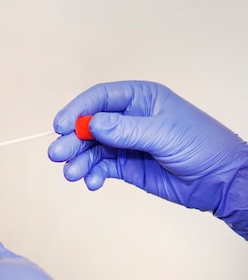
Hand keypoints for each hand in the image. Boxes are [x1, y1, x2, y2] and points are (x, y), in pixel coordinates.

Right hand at [48, 80, 247, 235]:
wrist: (220, 182)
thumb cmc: (202, 146)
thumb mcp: (164, 134)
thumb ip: (127, 129)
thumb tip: (93, 124)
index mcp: (140, 99)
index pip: (100, 98)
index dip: (78, 110)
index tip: (62, 125)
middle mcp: (128, 118)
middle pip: (89, 125)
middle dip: (72, 139)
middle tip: (58, 154)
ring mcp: (125, 143)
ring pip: (91, 148)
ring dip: (79, 160)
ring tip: (72, 173)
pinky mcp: (125, 165)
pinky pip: (100, 167)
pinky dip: (92, 174)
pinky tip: (92, 182)